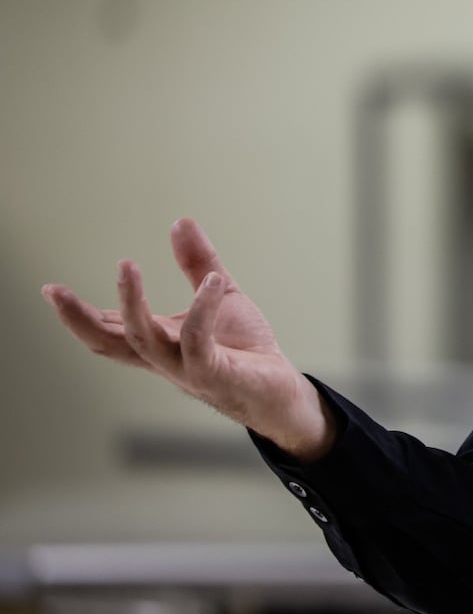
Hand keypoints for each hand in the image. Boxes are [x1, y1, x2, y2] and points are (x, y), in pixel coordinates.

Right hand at [41, 219, 334, 461]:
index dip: (79, 313)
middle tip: (55, 292)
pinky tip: (213, 283)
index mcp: (159, 342)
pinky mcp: (216, 374)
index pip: (109, 331)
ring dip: (131, 304)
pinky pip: (198, 342)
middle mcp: (165, 359)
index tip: (51, 289)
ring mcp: (187, 370)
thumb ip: (199, 264)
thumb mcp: (221, 295)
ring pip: (143, 342)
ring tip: (124, 265)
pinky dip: (202, 310)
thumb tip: (180, 222)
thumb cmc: (246, 349)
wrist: (281, 392)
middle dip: (79, 318)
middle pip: (110, 343)